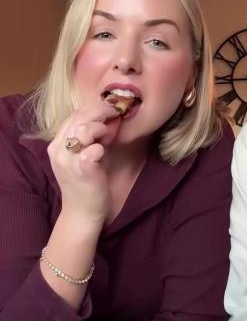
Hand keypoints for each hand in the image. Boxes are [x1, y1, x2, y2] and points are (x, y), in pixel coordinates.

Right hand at [47, 100, 120, 224]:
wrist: (82, 213)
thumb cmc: (86, 184)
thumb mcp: (86, 155)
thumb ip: (94, 137)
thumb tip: (111, 119)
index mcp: (57, 145)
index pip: (73, 115)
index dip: (93, 108)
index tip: (110, 109)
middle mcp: (58, 151)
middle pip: (78, 118)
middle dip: (100, 111)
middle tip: (116, 113)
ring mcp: (68, 161)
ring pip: (82, 129)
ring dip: (99, 127)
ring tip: (108, 136)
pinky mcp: (82, 171)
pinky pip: (91, 151)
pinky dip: (100, 147)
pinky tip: (103, 151)